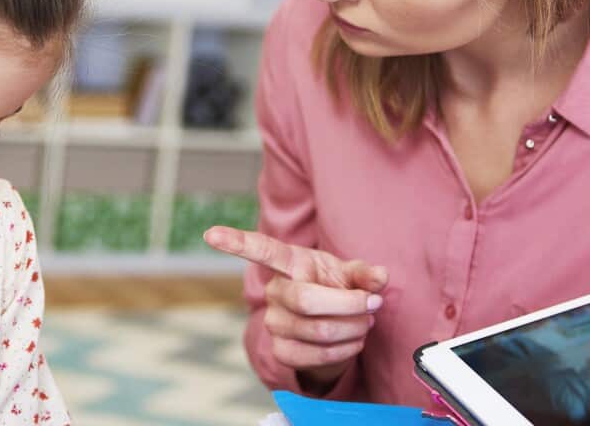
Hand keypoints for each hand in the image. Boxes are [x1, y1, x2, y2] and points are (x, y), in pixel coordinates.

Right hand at [204, 225, 387, 391]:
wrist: (333, 326)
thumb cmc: (336, 290)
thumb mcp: (351, 275)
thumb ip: (364, 273)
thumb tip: (380, 277)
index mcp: (290, 263)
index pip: (262, 250)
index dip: (236, 242)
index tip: (209, 234)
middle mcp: (275, 291)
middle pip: (306, 300)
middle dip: (349, 305)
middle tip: (373, 304)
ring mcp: (274, 323)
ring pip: (317, 330)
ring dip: (353, 328)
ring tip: (364, 322)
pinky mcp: (281, 351)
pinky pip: (316, 355)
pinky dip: (345, 349)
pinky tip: (352, 340)